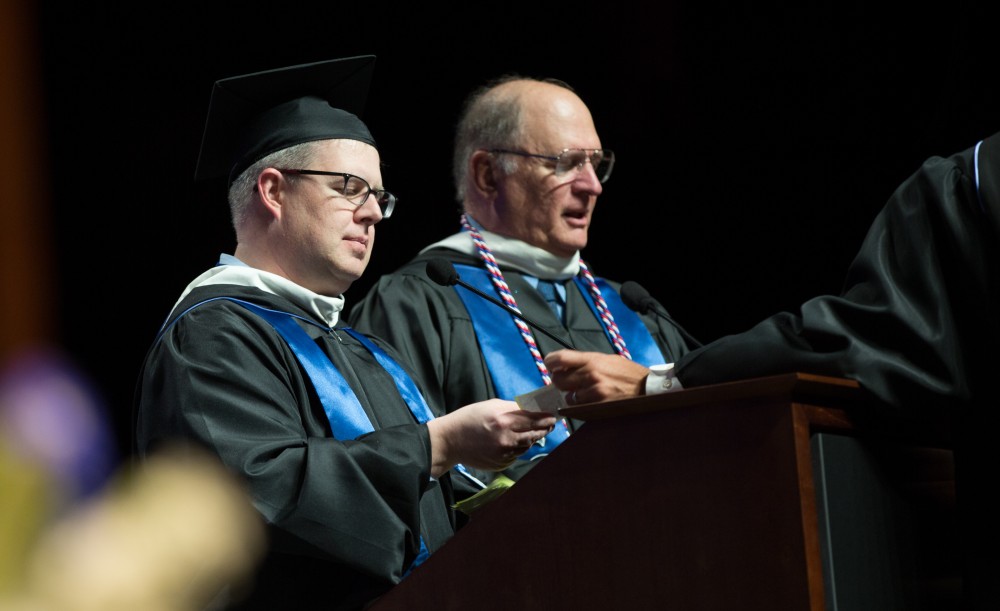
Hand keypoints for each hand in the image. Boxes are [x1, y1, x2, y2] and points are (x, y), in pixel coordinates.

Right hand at [426, 399, 556, 475]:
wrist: (451, 440)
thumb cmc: (470, 418)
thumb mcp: (491, 405)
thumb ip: (513, 408)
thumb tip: (533, 409)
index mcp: (503, 419)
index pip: (534, 418)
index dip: (547, 417)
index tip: (554, 415)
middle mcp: (505, 437)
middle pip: (535, 433)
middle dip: (545, 428)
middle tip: (551, 424)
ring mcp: (503, 453)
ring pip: (528, 445)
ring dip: (532, 438)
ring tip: (529, 431)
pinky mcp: (501, 463)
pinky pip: (517, 454)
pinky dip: (518, 448)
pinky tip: (510, 442)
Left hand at [544, 350, 649, 403]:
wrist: (648, 389)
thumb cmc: (628, 374)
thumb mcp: (608, 360)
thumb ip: (587, 362)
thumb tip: (566, 365)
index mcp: (593, 360)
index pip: (560, 358)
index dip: (550, 362)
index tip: (551, 365)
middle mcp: (591, 374)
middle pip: (558, 379)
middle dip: (559, 381)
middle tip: (566, 382)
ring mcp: (594, 392)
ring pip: (568, 397)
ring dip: (572, 396)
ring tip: (586, 393)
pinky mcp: (598, 407)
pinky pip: (579, 408)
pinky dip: (581, 407)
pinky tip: (592, 402)